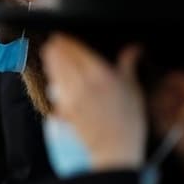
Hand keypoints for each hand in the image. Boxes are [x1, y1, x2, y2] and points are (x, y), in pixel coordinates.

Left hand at [41, 34, 146, 170]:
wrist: (116, 148)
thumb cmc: (129, 121)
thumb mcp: (133, 89)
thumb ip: (128, 65)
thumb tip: (134, 48)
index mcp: (101, 74)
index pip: (77, 50)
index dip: (66, 41)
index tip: (62, 35)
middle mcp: (83, 83)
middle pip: (61, 59)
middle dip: (55, 49)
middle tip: (53, 42)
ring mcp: (72, 97)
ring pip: (55, 72)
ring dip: (51, 61)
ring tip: (49, 54)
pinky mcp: (65, 109)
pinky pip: (55, 89)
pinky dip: (53, 79)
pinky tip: (53, 76)